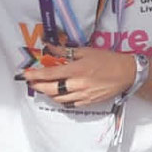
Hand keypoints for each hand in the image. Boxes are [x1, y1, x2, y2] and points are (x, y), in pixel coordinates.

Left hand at [19, 46, 137, 108]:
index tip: (25, 74)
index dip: (35, 75)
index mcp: (77, 69)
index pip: (50, 74)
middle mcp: (78, 84)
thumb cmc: (107, 60)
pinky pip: (69, 104)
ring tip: (44, 87)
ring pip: (58, 98)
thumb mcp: (86, 51)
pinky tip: (59, 94)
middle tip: (32, 82)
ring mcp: (82, 95)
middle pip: (51, 89)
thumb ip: (65, 52)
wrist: (126, 73)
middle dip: (38, 86)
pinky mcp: (88, 102)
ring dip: (48, 93)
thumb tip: (50, 47)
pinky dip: (60, 99)